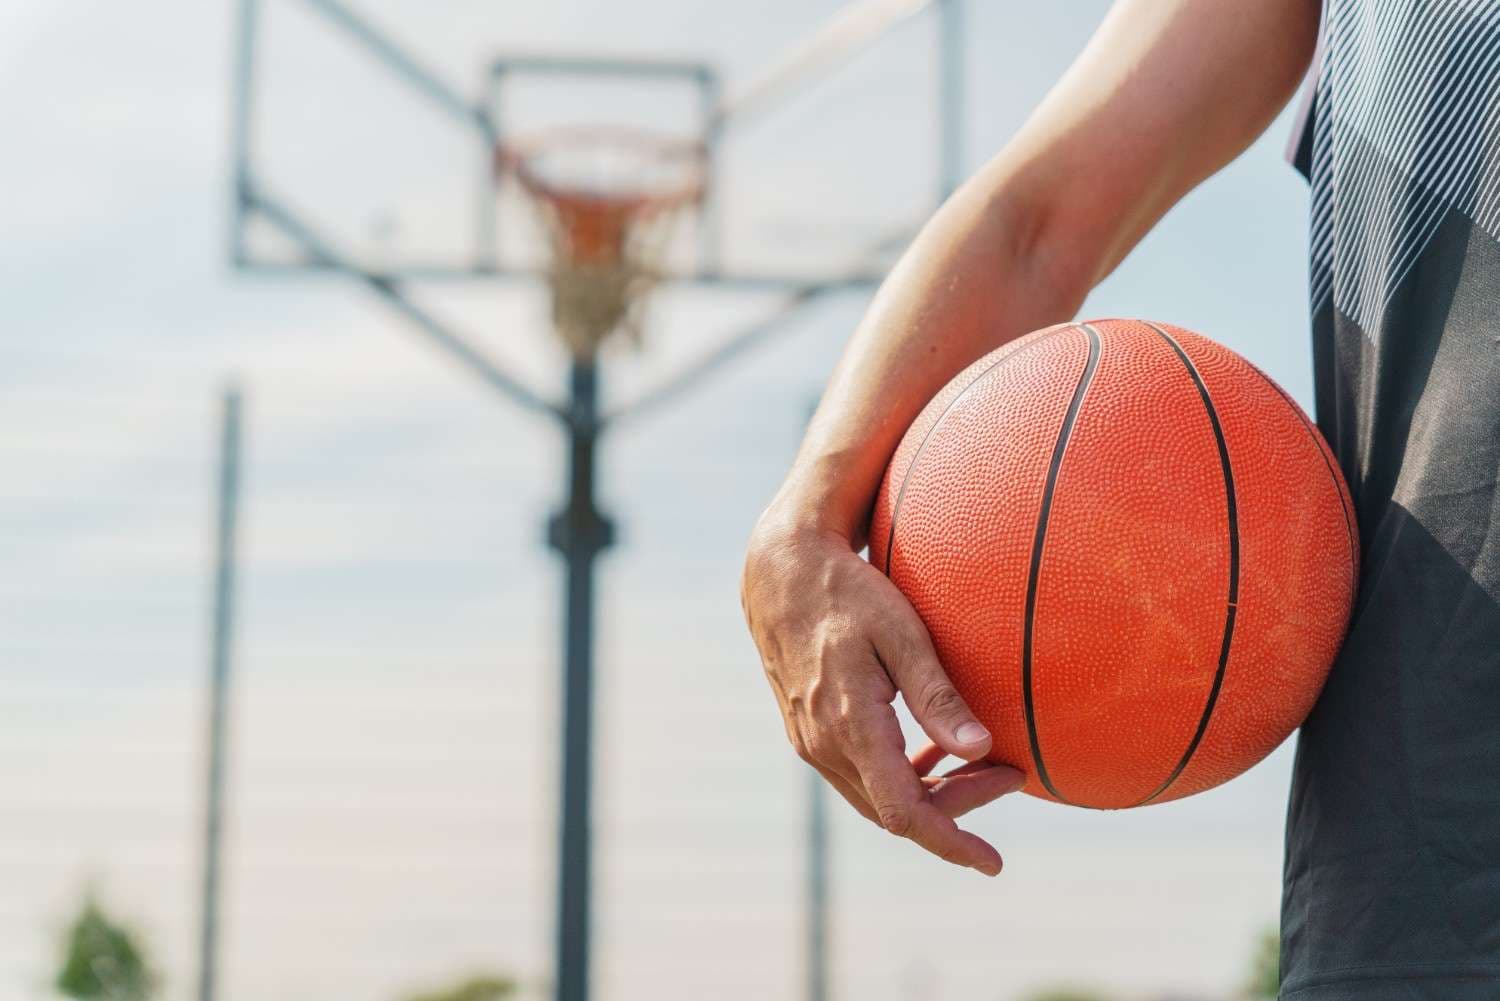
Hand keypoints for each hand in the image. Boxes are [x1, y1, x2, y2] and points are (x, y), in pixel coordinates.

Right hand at [741, 509, 1025, 874]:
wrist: (779, 573)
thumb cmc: (847, 592)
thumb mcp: (901, 634)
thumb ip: (937, 696)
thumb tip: (981, 748)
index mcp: (850, 726)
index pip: (905, 814)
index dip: (951, 843)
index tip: (992, 862)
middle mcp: (823, 744)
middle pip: (896, 811)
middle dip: (956, 809)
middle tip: (1010, 775)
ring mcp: (810, 740)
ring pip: (877, 794)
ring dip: (931, 791)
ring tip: (983, 765)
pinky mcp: (807, 729)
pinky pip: (859, 772)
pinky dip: (901, 773)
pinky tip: (933, 750)